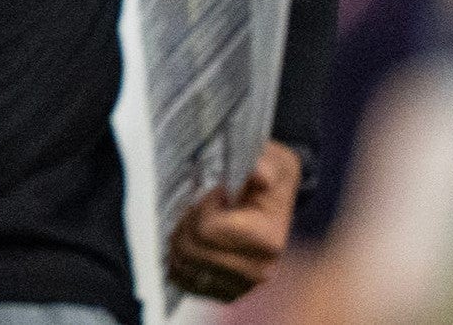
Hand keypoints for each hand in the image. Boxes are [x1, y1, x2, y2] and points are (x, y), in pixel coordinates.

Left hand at [168, 141, 300, 301]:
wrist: (274, 201)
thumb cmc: (268, 176)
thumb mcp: (271, 160)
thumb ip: (263, 165)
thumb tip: (260, 174)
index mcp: (267, 240)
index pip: (206, 230)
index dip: (200, 208)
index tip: (212, 194)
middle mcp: (259, 270)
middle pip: (191, 251)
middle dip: (184, 224)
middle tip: (196, 206)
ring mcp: (243, 286)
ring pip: (184, 266)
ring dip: (178, 241)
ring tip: (193, 222)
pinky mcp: (228, 293)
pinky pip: (187, 283)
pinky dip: (179, 262)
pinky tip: (187, 243)